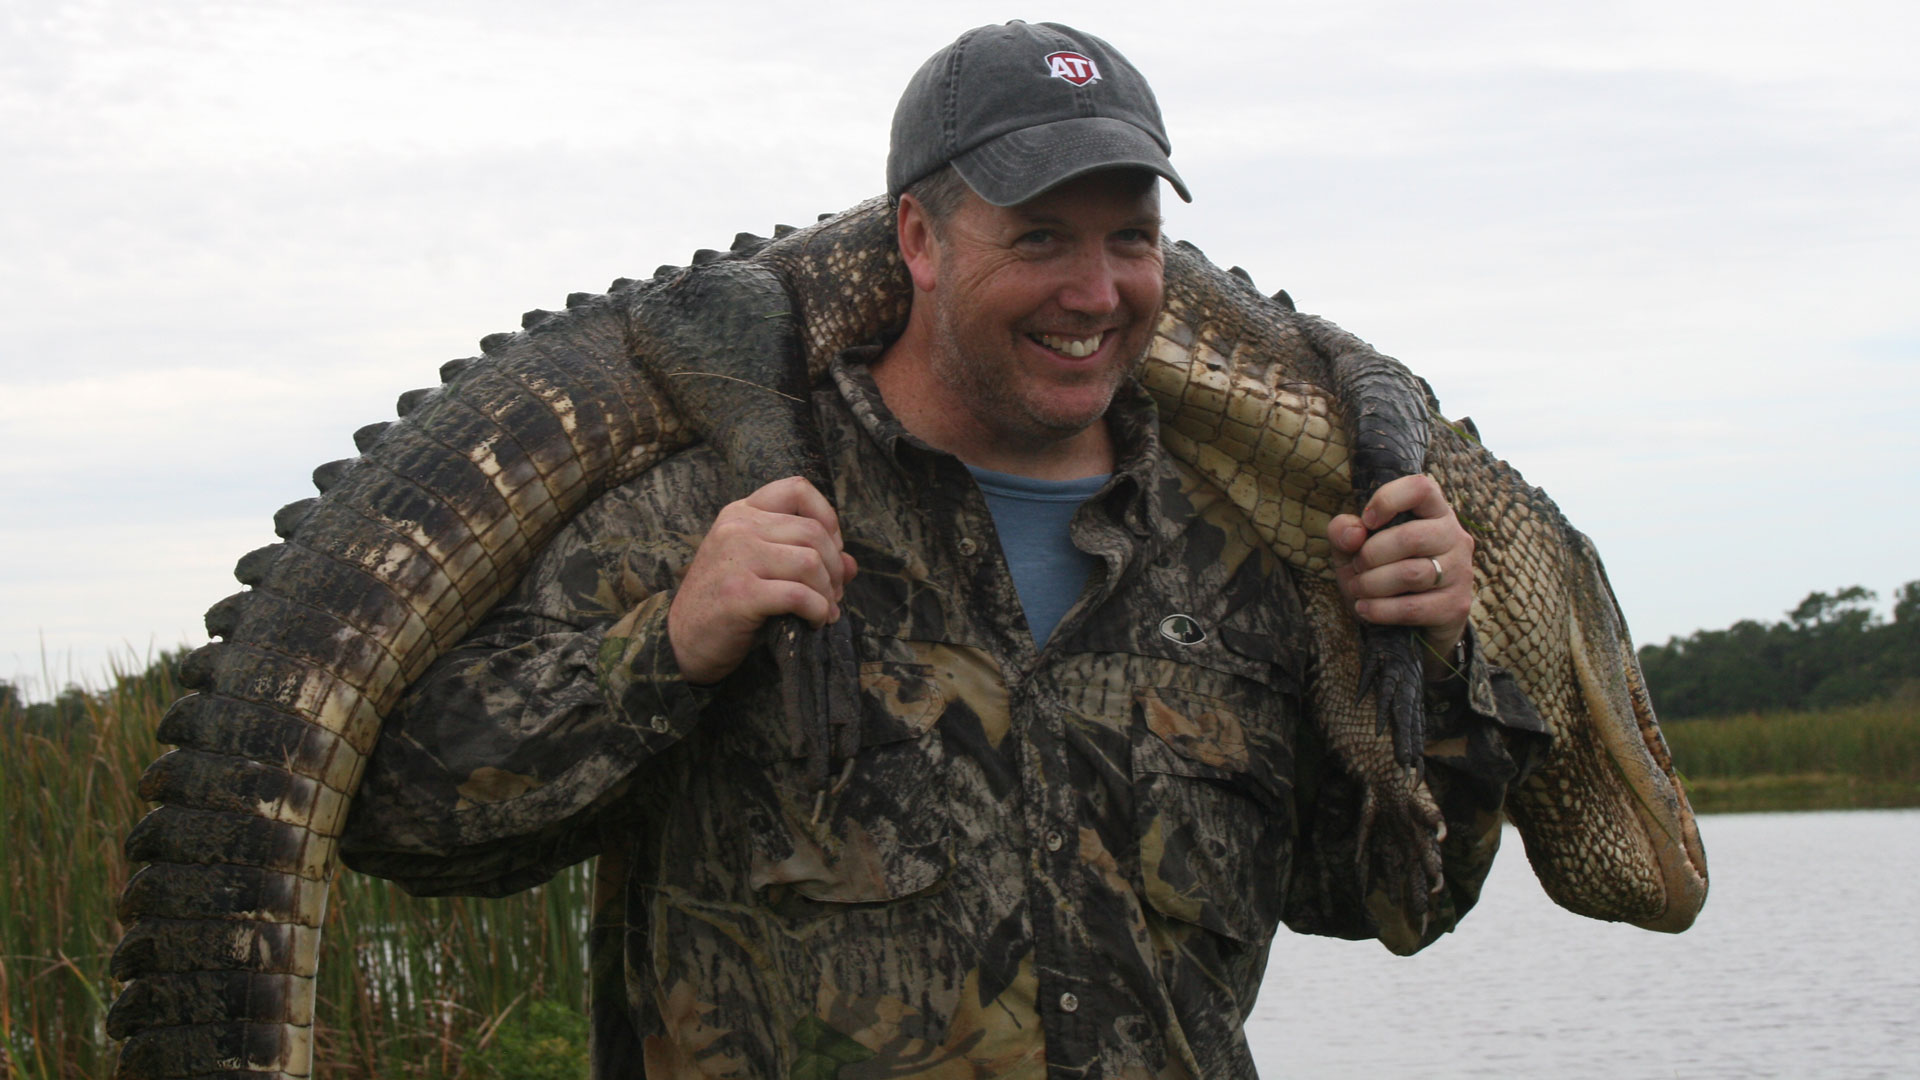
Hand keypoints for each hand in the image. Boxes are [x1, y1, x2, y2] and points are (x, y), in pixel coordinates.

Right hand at [667, 476, 857, 684]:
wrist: (682, 642)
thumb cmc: (725, 604)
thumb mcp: (761, 570)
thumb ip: (804, 560)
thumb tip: (852, 565)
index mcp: (741, 513)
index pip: (798, 489)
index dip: (828, 517)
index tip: (833, 549)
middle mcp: (737, 527)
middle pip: (813, 532)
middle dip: (835, 567)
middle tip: (834, 594)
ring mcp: (736, 558)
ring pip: (811, 562)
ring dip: (828, 592)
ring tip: (824, 611)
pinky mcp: (740, 593)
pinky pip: (799, 595)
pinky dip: (818, 612)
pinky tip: (814, 623)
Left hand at [1328, 475, 1473, 680]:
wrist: (1407, 622)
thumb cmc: (1378, 572)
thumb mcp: (1352, 548)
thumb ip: (1344, 532)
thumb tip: (1354, 532)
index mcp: (1433, 511)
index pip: (1421, 488)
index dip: (1388, 500)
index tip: (1367, 521)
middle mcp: (1454, 536)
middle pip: (1411, 537)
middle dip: (1371, 555)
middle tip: (1357, 567)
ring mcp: (1460, 571)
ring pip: (1411, 574)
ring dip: (1372, 584)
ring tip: (1358, 589)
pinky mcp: (1455, 605)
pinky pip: (1413, 607)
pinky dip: (1380, 610)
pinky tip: (1365, 609)